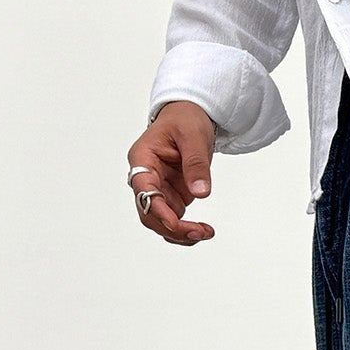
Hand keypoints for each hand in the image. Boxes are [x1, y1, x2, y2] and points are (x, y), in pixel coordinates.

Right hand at [126, 101, 217, 244]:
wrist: (190, 116)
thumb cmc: (185, 119)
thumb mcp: (193, 135)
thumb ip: (196, 163)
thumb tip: (200, 192)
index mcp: (143, 159)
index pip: (143, 189)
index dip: (157, 209)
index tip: (175, 223)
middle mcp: (146, 177)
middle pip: (149, 212)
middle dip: (172, 227)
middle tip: (198, 232)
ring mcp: (159, 188)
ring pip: (161, 221)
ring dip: (181, 232)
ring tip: (206, 232)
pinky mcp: (171, 195)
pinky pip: (174, 219)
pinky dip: (187, 229)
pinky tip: (204, 230)